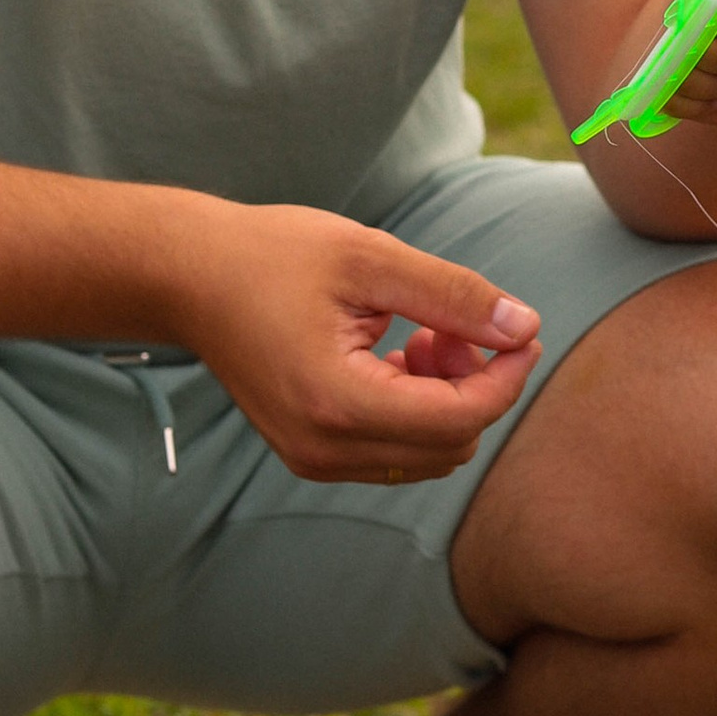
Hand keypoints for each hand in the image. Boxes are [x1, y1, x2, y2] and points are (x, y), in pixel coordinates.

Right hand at [166, 201, 540, 484]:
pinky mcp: (311, 454)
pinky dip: (416, 410)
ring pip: (428, 455)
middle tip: (452, 324)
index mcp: (339, 403)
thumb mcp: (372, 258)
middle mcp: (325, 448)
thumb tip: (525, 327)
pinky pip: (395, 451)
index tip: (518, 330)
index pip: (461, 419)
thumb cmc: (274, 256)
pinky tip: (398, 354)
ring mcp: (314, 459)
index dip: (506, 377)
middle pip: (452, 445)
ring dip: (447, 400)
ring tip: (421, 334)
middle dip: (475, 387)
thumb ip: (453, 296)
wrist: (190, 279)